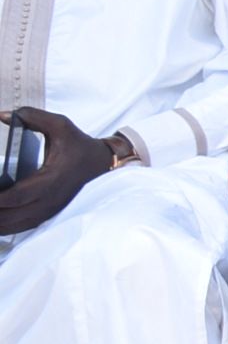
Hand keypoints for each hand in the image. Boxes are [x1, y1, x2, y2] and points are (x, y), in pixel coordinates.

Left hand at [0, 107, 116, 236]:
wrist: (102, 163)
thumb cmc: (79, 144)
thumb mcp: (60, 124)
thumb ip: (31, 116)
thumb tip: (2, 115)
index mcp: (51, 178)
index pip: (17, 195)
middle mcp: (50, 198)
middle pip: (11, 215)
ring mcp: (51, 209)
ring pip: (16, 225)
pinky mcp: (50, 213)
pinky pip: (24, 226)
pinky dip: (6, 228)